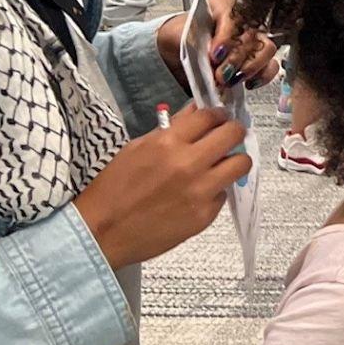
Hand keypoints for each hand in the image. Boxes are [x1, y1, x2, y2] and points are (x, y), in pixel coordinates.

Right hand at [72, 104, 251, 269]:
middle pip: (234, 134)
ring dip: (234, 161)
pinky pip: (223, 193)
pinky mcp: (205, 215)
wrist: (102, 233)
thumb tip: (197, 110)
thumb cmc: (113, 188)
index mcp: (167, 143)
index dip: (217, 114)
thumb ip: (172, 129)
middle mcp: (189, 164)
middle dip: (233, 131)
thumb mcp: (136, 148)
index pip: (209, 116)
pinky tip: (196, 194)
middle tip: (227, 137)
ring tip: (221, 165)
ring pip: (241, 164)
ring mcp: (200, 191)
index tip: (218, 118)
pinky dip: (215, 190)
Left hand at [158, 0, 280, 92]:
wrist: (178, 53)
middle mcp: (243, 22)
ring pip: (268, 50)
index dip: (227, 38)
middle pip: (252, 36)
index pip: (234, 18)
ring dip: (251, 68)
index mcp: (224, 8)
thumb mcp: (178, 35)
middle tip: (221, 75)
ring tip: (230, 80)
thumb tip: (206, 54)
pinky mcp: (259, 60)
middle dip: (236, 59)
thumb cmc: (181, 39)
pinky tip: (246, 83)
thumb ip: (191, 41)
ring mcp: (254, 41)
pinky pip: (271, 67)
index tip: (215, 55)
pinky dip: (261, 77)